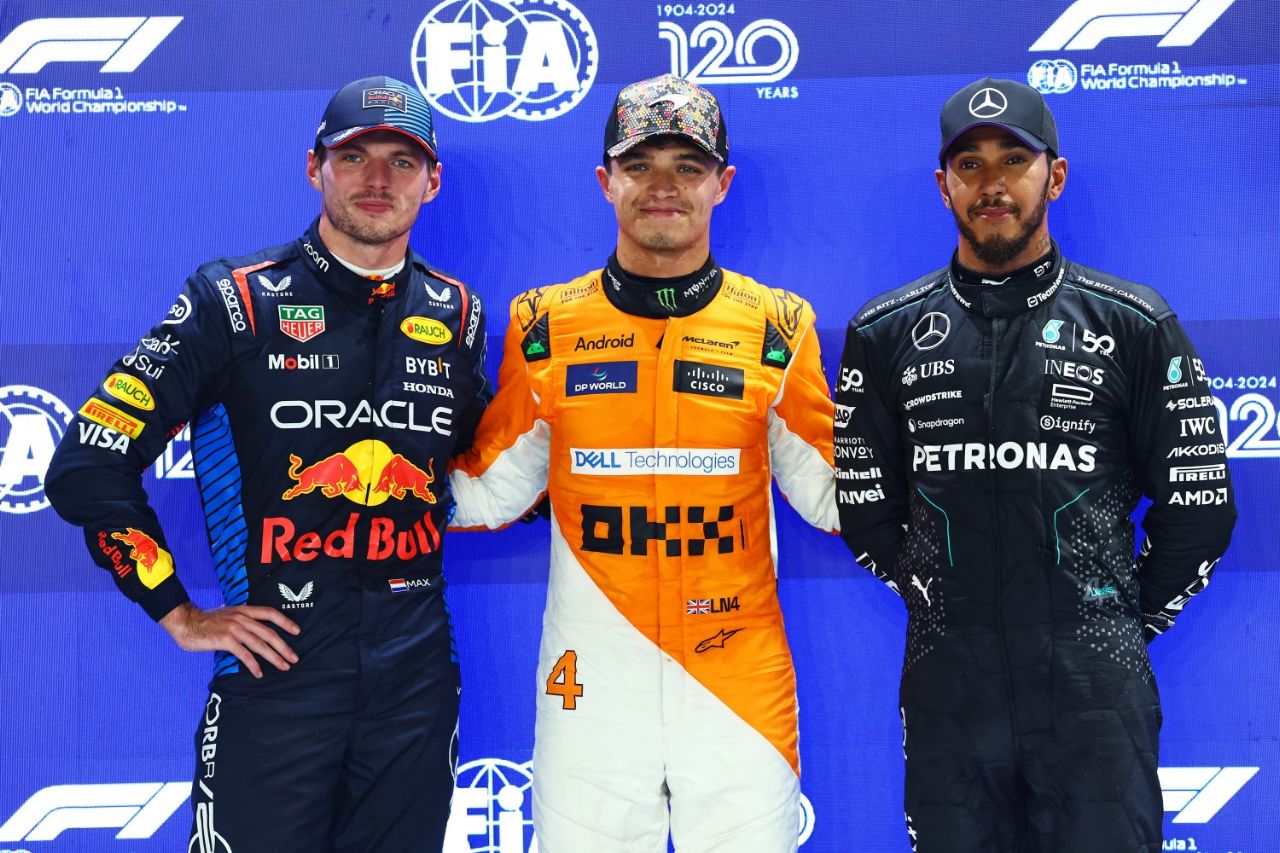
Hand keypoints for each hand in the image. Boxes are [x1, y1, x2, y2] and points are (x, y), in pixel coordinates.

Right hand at [159, 602, 300, 678]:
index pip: (270, 613)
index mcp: (244, 610)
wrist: (186, 623)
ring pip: (260, 645)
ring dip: (274, 657)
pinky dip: (253, 665)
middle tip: (294, 658)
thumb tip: (256, 633)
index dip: (285, 621)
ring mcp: (234, 628)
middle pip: (269, 633)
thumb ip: (243, 621)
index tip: (297, 631)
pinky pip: (244, 655)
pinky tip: (259, 673)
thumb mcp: (228, 615)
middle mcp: (242, 618)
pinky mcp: (225, 640)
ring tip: (283, 666)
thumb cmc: (207, 622)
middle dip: (284, 647)